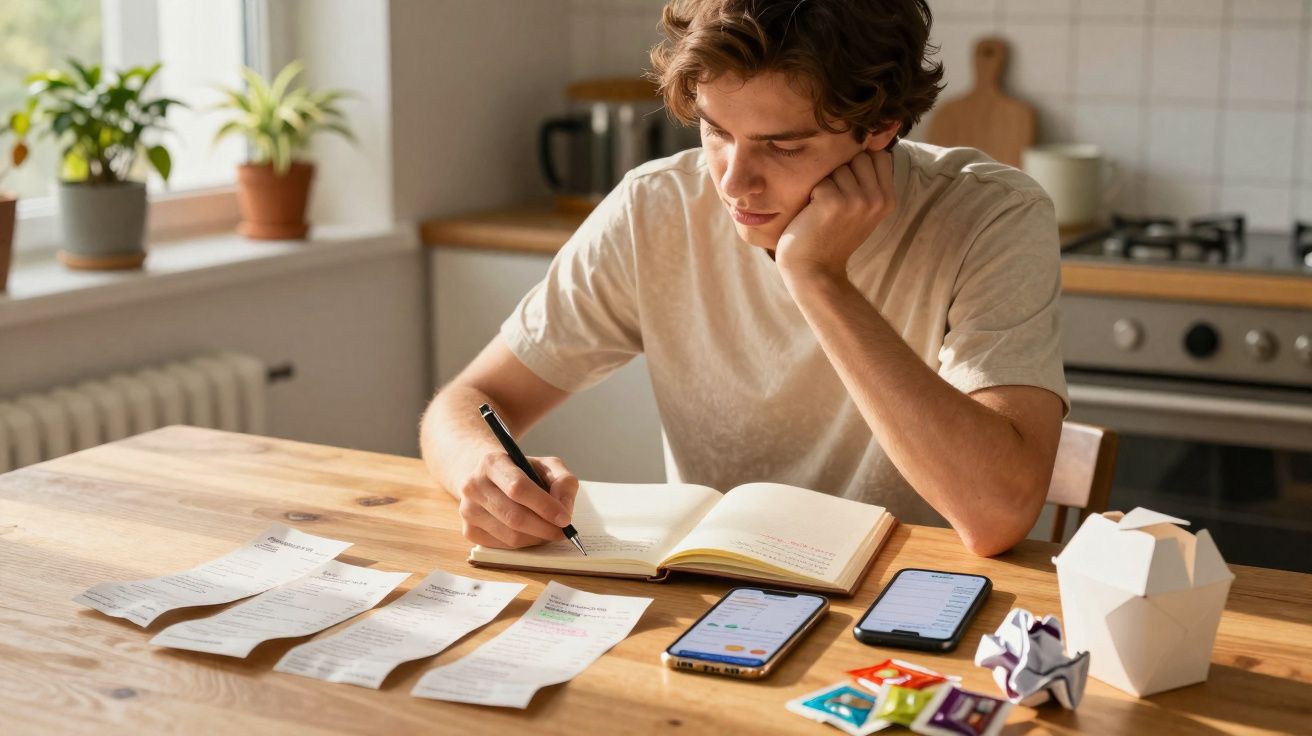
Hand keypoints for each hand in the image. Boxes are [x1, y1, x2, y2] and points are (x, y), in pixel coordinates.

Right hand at [457, 452, 578, 548]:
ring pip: (510, 536)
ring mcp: (468, 510)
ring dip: (537, 538)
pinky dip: (524, 543)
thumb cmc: (522, 471)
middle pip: (514, 516)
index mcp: (492, 462)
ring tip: (549, 530)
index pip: (518, 488)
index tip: (565, 519)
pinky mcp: (469, 530)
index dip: (544, 506)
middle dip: (544, 528)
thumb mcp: (546, 466)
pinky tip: (531, 532)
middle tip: (563, 532)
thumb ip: (563, 482)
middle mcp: (473, 486)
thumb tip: (564, 510)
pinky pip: (503, 546)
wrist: (487, 477)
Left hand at [775, 143, 895, 281]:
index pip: (877, 154)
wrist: (814, 270)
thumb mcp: (860, 208)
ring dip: (825, 182)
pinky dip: (811, 194)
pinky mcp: (834, 202)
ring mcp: (858, 200)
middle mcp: (878, 198)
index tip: (846, 186)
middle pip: (857, 155)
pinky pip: (820, 179)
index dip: (857, 163)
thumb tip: (870, 137)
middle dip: (840, 171)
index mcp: (888, 198)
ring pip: (837, 165)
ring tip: (822, 208)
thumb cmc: (830, 235)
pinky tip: (813, 215)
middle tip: (832, 201)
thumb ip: (868, 180)